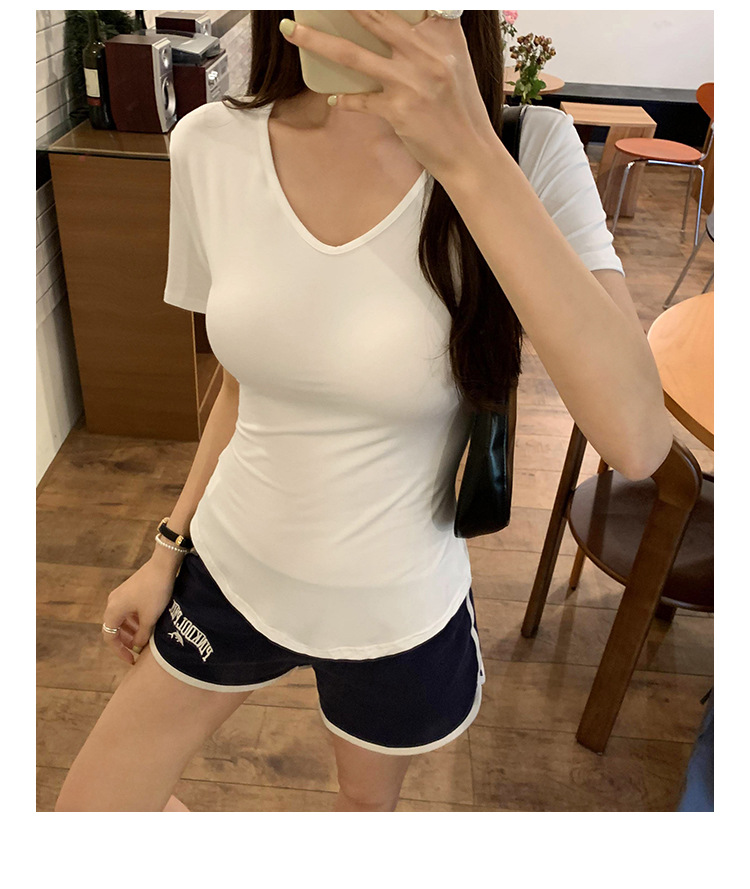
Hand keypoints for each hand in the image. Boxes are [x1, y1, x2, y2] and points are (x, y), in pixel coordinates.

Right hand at [101, 558, 179, 664]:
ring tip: (144, 639)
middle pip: (114, 628)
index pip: (110, 638)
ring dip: (131, 631)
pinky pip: (128, 610)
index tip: (131, 660)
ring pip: (122, 619)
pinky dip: (134, 620)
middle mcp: (113, 602)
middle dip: (125, 641)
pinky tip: (147, 624)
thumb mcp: (150, 618)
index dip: (120, 651)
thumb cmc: (155, 591)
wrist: (163, 565)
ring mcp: (121, 595)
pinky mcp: (130, 590)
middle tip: (138, 651)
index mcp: (113, 610)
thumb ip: (142, 635)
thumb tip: (138, 645)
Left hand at [279, 10, 497, 180]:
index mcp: (443, 34)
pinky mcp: (398, 110)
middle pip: (373, 16)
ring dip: (316, 41)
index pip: (408, 4)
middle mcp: (426, 52)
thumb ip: (430, 39)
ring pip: (352, 53)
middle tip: (308, 0)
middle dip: (340, 5)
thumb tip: (397, 23)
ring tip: (291, 32)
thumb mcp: (455, 63)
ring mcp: (410, 81)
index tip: (349, 0)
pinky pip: (358, 99)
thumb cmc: (460, 109)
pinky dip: (343, 99)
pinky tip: (334, 99)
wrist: (470, 153)